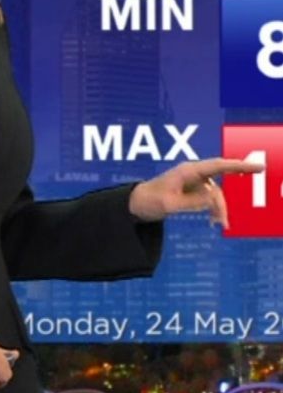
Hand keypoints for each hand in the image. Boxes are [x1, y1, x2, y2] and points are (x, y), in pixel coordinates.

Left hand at [127, 157, 263, 228]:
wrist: (135, 204)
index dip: (239, 166)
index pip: (219, 166)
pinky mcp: (192, 189)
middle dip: (223, 203)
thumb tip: (214, 198)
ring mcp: (193, 180)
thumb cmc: (149, 200)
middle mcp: (193, 173)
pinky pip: (208, 197)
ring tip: (218, 225)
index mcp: (188, 171)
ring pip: (215, 194)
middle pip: (218, 185)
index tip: (257, 168)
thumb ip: (193, 201)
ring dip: (218, 209)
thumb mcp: (170, 204)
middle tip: (224, 222)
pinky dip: (212, 208)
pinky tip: (213, 221)